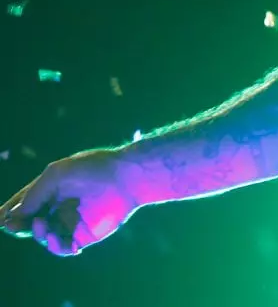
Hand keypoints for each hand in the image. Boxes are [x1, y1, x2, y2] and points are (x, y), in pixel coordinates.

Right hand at [1, 148, 137, 255]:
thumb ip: (34, 193)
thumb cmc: (93, 169)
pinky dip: (55, 246)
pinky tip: (56, 238)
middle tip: (12, 224)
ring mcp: (69, 222)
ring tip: (40, 224)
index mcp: (50, 190)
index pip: (23, 203)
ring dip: (36, 233)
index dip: (8, 212)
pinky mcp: (83, 235)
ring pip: (42, 235)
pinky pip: (62, 247)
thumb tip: (14, 214)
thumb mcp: (57, 174)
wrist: (128, 177)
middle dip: (17, 225)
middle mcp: (57, 207)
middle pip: (28, 222)